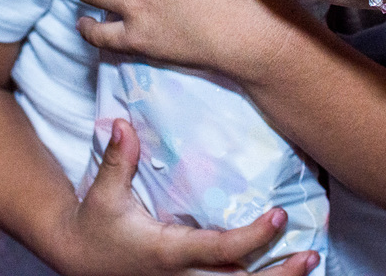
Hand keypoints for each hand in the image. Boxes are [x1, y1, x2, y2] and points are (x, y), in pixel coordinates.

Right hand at [61, 118, 318, 275]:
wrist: (77, 259)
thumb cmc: (96, 225)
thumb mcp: (104, 194)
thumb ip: (119, 160)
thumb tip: (122, 124)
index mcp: (167, 253)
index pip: (218, 249)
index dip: (251, 237)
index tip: (278, 216)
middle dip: (278, 275)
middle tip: (309, 254)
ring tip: (307, 263)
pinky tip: (280, 271)